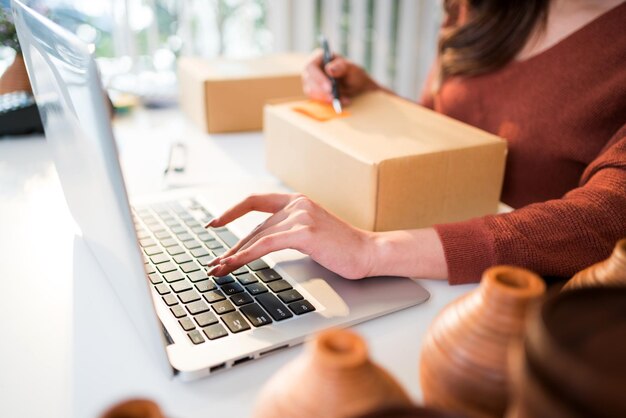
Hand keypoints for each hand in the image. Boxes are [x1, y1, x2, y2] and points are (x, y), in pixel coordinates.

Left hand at [205, 193, 376, 279]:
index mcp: (298, 201)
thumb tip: (261, 244)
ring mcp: (301, 216)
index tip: (215, 223)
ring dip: (234, 256)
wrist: (368, 252)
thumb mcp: (311, 233)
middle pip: (255, 228)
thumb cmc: (343, 248)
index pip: (256, 201)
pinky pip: (266, 245)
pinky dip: (245, 256)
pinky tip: (233, 265)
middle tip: (215, 263)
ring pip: (257, 237)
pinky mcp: (304, 232)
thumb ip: (289, 231)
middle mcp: (297, 205)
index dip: (232, 211)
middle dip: (232, 248)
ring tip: (219, 269)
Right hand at [302, 49, 379, 104]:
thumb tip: (329, 69)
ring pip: (311, 92)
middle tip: (334, 98)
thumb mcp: (352, 68)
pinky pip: (316, 99)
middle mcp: (312, 69)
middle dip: (321, 91)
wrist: (356, 86)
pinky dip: (328, 102)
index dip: (318, 78)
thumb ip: (342, 67)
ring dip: (325, 98)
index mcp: (319, 57)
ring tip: (341, 100)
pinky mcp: (314, 93)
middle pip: (308, 80)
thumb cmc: (354, 74)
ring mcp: (311, 82)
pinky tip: (340, 102)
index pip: (311, 67)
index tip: (329, 87)